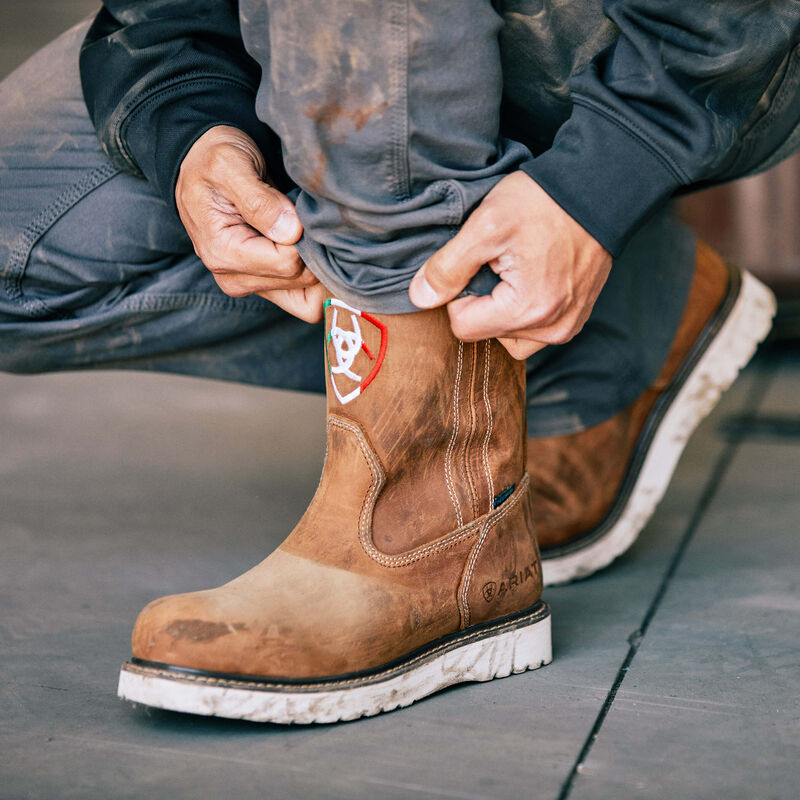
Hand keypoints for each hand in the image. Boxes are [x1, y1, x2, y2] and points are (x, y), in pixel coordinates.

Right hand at [176, 125, 324, 321]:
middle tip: (318, 221)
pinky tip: (320, 253)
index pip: (287, 262)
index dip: (306, 238)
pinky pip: (302, 300)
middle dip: (316, 254)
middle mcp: (233, 277)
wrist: (201, 166)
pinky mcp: (262, 284)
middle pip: (299, 281)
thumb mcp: (231, 166)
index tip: (307, 212)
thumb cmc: (214, 161)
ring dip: (321, 271)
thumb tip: (292, 231)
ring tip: (319, 234)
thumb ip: (260, 200)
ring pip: (305, 298)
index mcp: (223, 252)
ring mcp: (248, 284)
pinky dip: (318, 284)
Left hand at [408, 171, 611, 358]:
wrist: (598, 188)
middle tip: (498, 262)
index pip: (463, 327)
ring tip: (514, 270)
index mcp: (528, 310)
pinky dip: (524, 310)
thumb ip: (448, 267)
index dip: (459, 294)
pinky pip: (536, 330)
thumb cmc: (543, 202)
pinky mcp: (576, 319)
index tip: (477, 263)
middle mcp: (552, 329)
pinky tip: (530, 276)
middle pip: (487, 334)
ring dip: (502, 311)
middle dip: (483, 303)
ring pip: (510, 337)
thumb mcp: (485, 226)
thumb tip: (420, 298)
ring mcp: (567, 326)